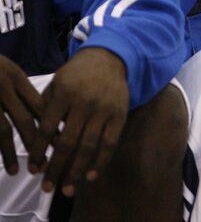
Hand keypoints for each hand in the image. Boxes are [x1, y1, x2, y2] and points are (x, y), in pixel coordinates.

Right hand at [0, 55, 42, 174]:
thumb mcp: (6, 69)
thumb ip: (20, 88)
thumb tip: (41, 110)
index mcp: (16, 77)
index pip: (40, 105)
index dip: (52, 125)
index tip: (62, 143)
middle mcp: (3, 87)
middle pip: (25, 120)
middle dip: (37, 144)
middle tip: (45, 164)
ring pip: (3, 130)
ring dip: (11, 153)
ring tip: (18, 171)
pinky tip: (0, 160)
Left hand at [27, 48, 128, 196]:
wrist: (110, 58)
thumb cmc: (77, 74)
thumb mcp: (57, 83)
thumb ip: (45, 107)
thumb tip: (36, 141)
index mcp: (65, 93)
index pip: (48, 129)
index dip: (39, 152)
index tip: (34, 170)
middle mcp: (85, 102)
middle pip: (67, 142)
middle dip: (56, 167)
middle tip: (47, 187)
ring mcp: (104, 109)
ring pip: (89, 146)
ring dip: (77, 171)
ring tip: (67, 189)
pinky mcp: (120, 114)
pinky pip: (110, 142)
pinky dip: (101, 161)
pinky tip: (91, 176)